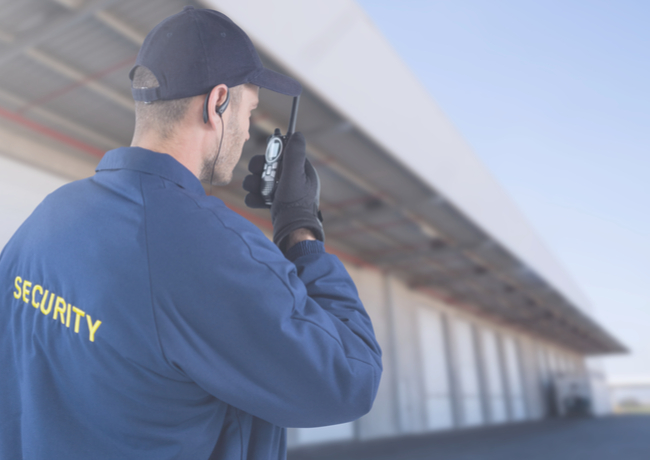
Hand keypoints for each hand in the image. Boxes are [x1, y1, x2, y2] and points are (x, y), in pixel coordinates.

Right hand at [243, 132, 323, 250]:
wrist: (292, 232)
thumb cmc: (296, 204)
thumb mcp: (295, 176)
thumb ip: (295, 154)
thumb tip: (297, 134)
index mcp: (302, 171)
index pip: (284, 154)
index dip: (272, 153)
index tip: (265, 157)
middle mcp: (293, 181)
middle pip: (269, 166)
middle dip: (259, 169)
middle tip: (256, 172)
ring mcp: (283, 193)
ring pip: (261, 180)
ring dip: (254, 183)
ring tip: (255, 190)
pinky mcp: (275, 204)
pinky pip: (259, 195)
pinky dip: (255, 198)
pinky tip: (256, 202)